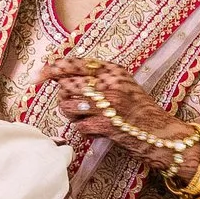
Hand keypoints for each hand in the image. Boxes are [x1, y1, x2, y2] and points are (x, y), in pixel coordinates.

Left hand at [39, 56, 195, 171]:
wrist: (163, 135)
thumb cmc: (140, 111)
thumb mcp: (123, 85)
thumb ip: (98, 80)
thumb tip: (63, 80)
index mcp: (113, 70)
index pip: (74, 64)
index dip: (51, 69)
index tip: (36, 77)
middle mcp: (110, 83)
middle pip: (66, 85)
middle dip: (64, 98)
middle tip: (75, 107)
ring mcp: (109, 104)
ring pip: (68, 106)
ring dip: (72, 116)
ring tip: (87, 119)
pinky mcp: (109, 124)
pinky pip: (79, 127)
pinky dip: (84, 131)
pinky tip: (98, 131)